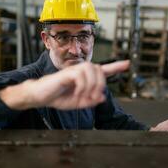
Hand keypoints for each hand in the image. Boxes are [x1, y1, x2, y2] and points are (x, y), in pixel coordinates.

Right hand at [0, 60, 129, 109]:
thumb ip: (90, 100)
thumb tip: (102, 97)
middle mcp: (80, 71)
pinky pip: (80, 76)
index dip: (116, 66)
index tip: (127, 63)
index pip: (103, 69)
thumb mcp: (77, 103)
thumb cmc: (58, 97)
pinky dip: (82, 87)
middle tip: (93, 98)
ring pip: (91, 70)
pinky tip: (77, 94)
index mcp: (85, 78)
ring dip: (92, 85)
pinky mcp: (65, 73)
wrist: (40, 96)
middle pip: (99, 69)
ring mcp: (73, 71)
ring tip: (85, 97)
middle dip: (100, 84)